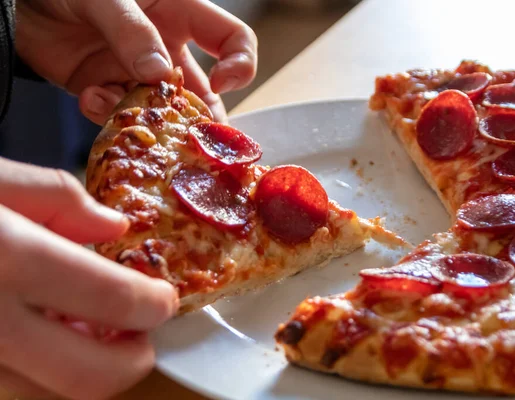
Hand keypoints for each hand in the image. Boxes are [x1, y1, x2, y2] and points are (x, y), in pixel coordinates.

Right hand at [0, 157, 177, 398]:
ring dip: (86, 372)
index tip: (163, 300)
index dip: (153, 305)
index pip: (113, 300)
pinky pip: (10, 393)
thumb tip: (112, 227)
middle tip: (140, 335)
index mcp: (4, 257)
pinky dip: (39, 377)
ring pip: (49, 395)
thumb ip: (58, 199)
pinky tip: (39, 341)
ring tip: (90, 335)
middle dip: (131, 360)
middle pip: (89, 377)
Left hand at [15, 0, 257, 123]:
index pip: (233, 40)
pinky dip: (107, 115)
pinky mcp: (108, 91)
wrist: (18, 2)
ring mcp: (138, 74)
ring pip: (163, 112)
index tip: (222, 83)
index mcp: (181, 15)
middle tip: (188, 134)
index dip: (240, 64)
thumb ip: (133, 32)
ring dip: (149, 119)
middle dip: (200, 116)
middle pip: (205, 92)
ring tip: (124, 111)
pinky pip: (121, 116)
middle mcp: (167, 49)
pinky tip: (89, 97)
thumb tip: (159, 75)